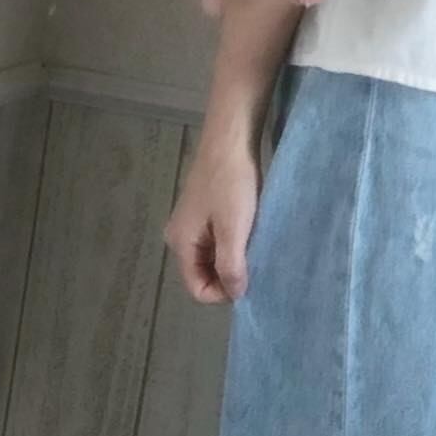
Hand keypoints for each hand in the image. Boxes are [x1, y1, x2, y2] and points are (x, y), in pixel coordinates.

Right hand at [164, 125, 261, 303]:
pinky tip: (251, 232)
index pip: (197, 289)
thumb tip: (236, 294)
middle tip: (256, 264)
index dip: (223, 293)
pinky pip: (217, 241)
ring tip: (255, 248)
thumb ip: (232, 265)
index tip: (250, 280)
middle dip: (229, 276)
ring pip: (212, 258)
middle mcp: (179, 237)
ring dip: (234, 259)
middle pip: (203, 274)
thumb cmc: (231, 184)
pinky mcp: (204, 212)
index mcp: (180, 243)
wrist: (230, 140)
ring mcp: (191, 223)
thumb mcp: (234, 229)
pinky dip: (233, 243)